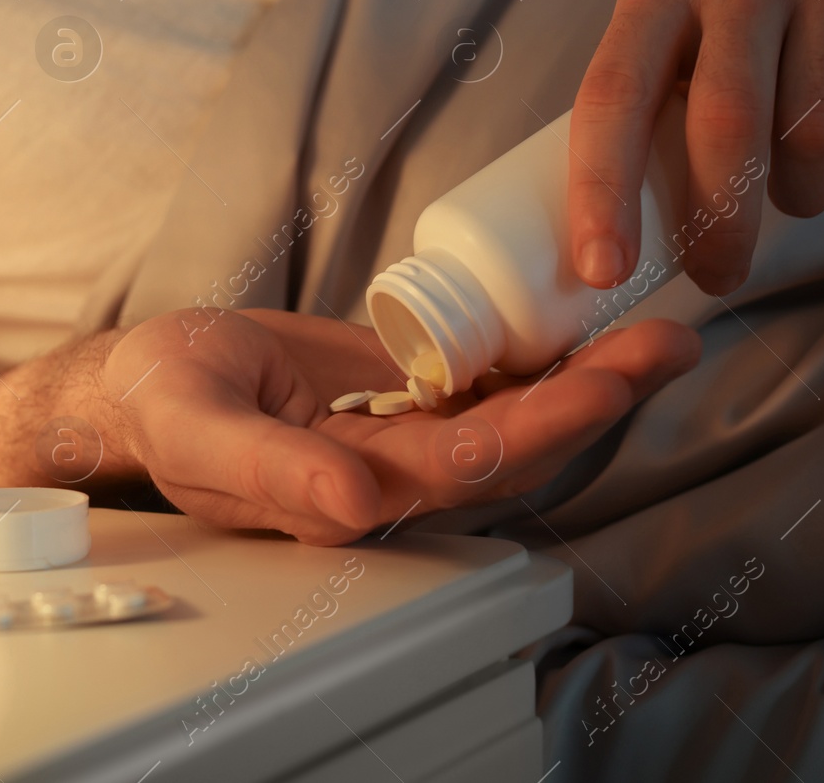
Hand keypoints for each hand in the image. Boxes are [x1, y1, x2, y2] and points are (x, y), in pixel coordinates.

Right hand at [101, 308, 698, 544]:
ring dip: (589, 374)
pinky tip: (590, 317)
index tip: (606, 376)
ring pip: (518, 413)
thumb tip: (355, 505)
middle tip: (668, 340)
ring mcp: (409, 432)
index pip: (469, 465)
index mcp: (352, 491)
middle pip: (520, 444)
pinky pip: (489, 378)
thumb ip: (272, 472)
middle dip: (598, 396)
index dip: (543, 426)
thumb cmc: (166, 402)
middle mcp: (397, 472)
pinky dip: (544, 353)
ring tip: (658, 326)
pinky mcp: (409, 392)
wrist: (156, 379)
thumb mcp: (200, 427)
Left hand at [567, 0, 823, 295]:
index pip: (614, 96)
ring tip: (790, 199)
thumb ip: (639, 117)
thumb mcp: (667, 40)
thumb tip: (601, 251)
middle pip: (728, 122)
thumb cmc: (732, 22)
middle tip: (718, 275)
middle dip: (721, 223)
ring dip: (801, 197)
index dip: (603, 190)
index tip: (605, 270)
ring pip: (817, 132)